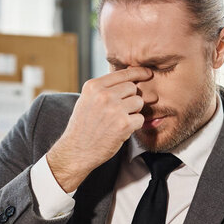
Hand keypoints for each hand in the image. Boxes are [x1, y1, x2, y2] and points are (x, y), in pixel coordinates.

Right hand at [47, 67, 152, 191]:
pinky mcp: (124, 124)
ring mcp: (114, 109)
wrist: (76, 151)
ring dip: (134, 111)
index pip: (123, 73)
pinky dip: (134, 125)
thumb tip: (130, 79)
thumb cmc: (83, 127)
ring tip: (120, 120)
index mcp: (93, 86)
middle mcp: (104, 95)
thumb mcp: (87, 100)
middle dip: (131, 98)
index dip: (138, 72)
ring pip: (139, 101)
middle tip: (121, 110)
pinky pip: (140, 118)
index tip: (147, 73)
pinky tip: (122, 130)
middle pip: (132, 87)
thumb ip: (104, 89)